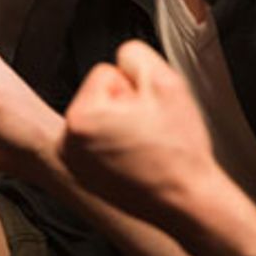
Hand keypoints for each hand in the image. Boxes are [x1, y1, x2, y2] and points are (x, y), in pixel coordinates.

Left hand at [61, 40, 218, 222]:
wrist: (188, 200)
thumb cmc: (178, 151)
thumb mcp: (166, 83)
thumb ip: (135, 54)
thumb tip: (121, 55)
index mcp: (80, 117)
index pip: (105, 73)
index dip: (134, 88)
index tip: (148, 113)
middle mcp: (67, 141)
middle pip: (99, 95)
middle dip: (124, 107)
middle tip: (148, 132)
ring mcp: (72, 161)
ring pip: (100, 118)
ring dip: (120, 126)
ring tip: (144, 147)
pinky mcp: (82, 176)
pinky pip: (98, 142)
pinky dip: (115, 147)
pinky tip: (136, 160)